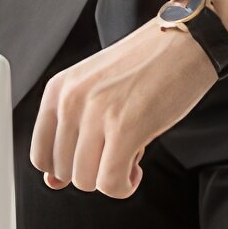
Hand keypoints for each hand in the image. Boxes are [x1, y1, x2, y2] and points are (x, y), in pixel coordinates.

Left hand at [30, 20, 217, 198]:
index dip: (64, 170)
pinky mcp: (125, 128)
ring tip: (128, 157)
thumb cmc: (146, 67)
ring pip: (85, 181)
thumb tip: (53, 182)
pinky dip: (124, 186)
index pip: (40, 155)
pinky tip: (136, 169)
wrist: (187, 42)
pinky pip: (111, 183)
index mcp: (58, 89)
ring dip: (110, 179)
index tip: (89, 163)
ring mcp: (96, 113)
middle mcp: (71, 99)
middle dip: (92, 173)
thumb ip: (72, 134)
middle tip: (115, 155)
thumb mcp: (96, 92)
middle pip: (63, 172)